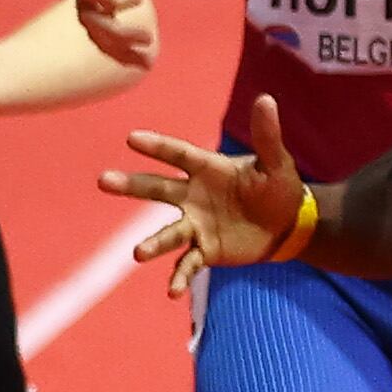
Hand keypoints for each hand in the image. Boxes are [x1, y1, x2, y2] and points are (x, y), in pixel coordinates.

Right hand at [102, 91, 301, 296]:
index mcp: (207, 169)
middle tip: (103, 181)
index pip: (178, 154)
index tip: (132, 138)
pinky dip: (179, 277)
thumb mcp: (277, 162)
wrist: (288, 225)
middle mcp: (192, 195)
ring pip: (168, 233)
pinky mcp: (205, 250)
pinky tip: (172, 292)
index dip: (157, 147)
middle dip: (131, 186)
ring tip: (137, 253)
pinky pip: (188, 264)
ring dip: (152, 243)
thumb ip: (267, 135)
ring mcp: (195, 224)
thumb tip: (266, 99)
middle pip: (157, 189)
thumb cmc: (278, 188)